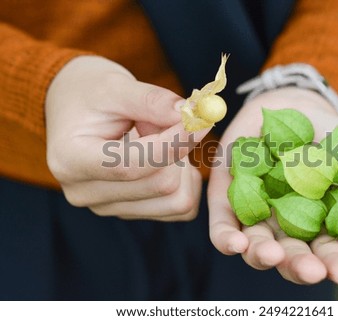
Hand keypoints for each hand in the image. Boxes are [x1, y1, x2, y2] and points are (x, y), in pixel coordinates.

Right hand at [46, 56, 208, 220]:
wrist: (76, 110)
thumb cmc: (91, 94)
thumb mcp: (116, 86)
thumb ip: (153, 101)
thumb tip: (192, 114)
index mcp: (72, 161)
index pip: (132, 165)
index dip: (174, 143)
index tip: (200, 120)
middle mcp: (85, 192)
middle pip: (161, 185)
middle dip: (178, 149)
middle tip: (171, 121)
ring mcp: (109, 207)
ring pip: (176, 201)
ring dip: (183, 167)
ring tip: (162, 138)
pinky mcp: (131, 212)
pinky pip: (181, 208)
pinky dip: (187, 182)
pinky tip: (170, 159)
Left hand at [208, 87, 337, 284]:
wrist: (292, 106)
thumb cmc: (330, 139)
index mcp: (319, 224)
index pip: (326, 252)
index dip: (334, 264)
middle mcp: (285, 225)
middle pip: (289, 256)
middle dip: (299, 266)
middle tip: (309, 270)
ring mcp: (254, 213)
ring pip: (254, 246)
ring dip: (261, 256)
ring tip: (272, 254)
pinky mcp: (227, 198)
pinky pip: (222, 225)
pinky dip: (226, 238)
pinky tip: (236, 244)